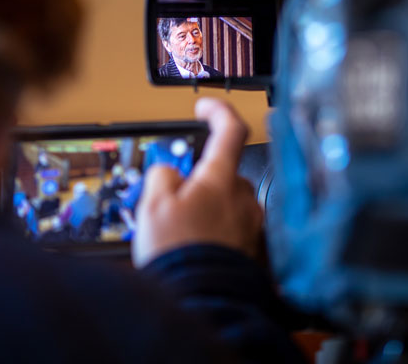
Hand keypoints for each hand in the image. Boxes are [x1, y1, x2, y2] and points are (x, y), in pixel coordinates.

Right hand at [132, 98, 263, 267]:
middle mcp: (244, 198)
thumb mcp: (153, 206)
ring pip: (227, 203)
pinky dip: (216, 232)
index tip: (204, 107)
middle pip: (223, 173)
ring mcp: (252, 224)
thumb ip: (162, 175)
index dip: (218, 111)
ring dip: (207, 210)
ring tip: (181, 235)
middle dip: (200, 182)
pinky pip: (233, 228)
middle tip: (173, 204)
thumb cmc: (180, 255)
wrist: (204, 300)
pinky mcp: (253, 248)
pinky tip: (198, 248)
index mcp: (221, 179)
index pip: (230, 129)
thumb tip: (169, 172)